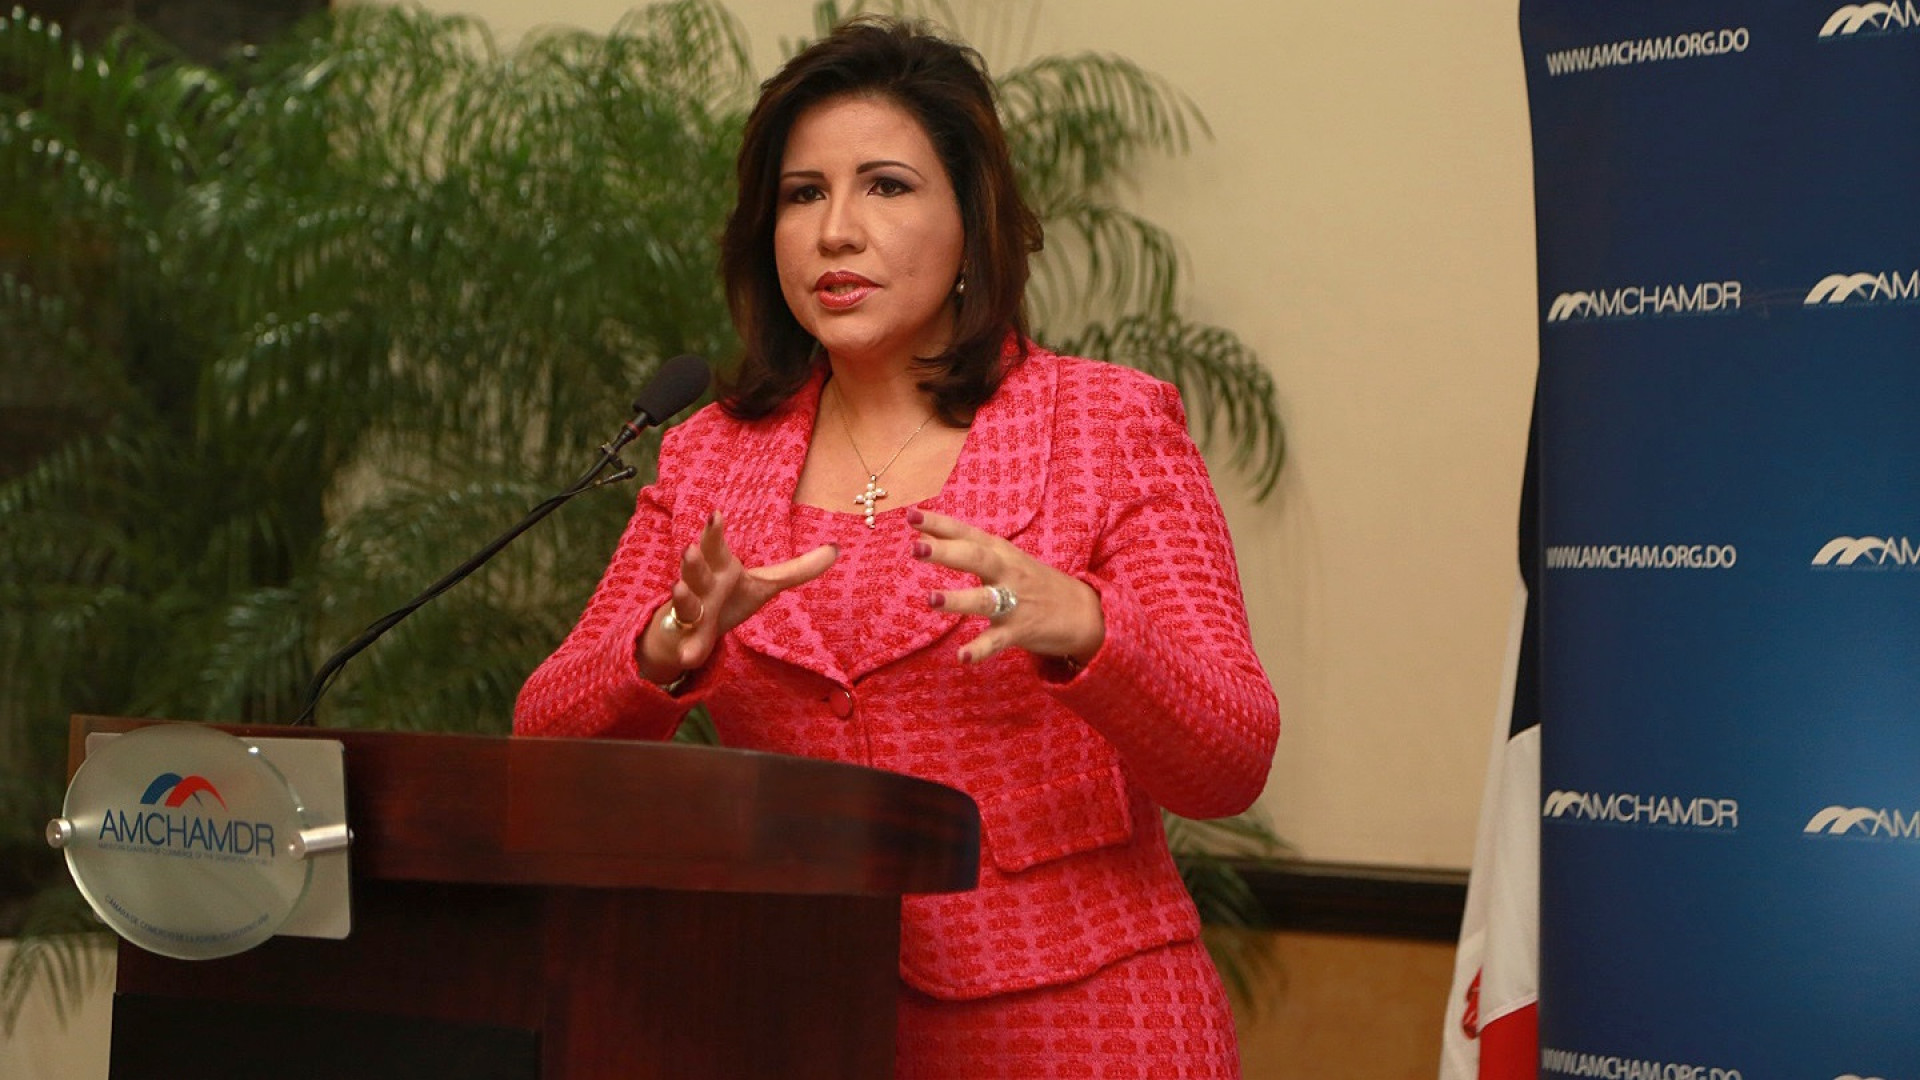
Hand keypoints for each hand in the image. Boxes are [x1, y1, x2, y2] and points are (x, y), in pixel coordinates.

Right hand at [638, 510, 837, 681]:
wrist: (691, 632)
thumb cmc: (728, 599)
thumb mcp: (763, 584)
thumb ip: (797, 570)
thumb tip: (836, 548)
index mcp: (719, 568)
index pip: (715, 546)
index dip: (714, 531)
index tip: (716, 514)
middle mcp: (700, 586)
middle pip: (695, 570)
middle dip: (693, 560)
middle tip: (691, 549)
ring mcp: (690, 612)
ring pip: (685, 602)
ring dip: (682, 596)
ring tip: (678, 587)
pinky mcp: (687, 640)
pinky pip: (687, 645)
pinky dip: (688, 651)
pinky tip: (689, 657)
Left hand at [909, 508, 1104, 665]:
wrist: (1081, 610)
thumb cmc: (1032, 581)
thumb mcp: (1002, 558)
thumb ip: (964, 546)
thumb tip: (920, 532)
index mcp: (1000, 552)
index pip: (966, 533)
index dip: (939, 524)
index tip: (911, 514)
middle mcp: (1007, 572)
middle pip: (976, 558)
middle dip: (947, 552)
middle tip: (916, 548)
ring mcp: (1015, 601)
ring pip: (984, 599)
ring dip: (958, 599)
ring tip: (931, 599)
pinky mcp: (1020, 630)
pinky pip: (997, 641)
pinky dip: (980, 649)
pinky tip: (962, 657)